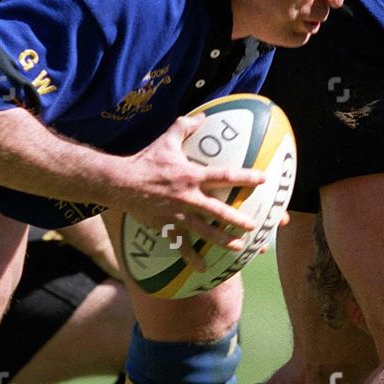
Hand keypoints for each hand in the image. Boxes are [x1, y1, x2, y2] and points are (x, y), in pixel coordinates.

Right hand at [117, 116, 264, 268]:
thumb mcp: (166, 140)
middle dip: (238, 220)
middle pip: (219, 211)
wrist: (120, 182)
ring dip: (222, 240)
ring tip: (238, 248)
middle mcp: (188, 197)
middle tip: (254, 226)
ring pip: (204, 231)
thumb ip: (185, 126)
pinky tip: (202, 268)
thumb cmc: (145, 160)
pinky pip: (181, 244)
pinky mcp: (166, 225)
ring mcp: (178, 214)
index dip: (245, 177)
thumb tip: (202, 116)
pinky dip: (192, 257)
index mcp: (191, 175)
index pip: (224, 176)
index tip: (263, 180)